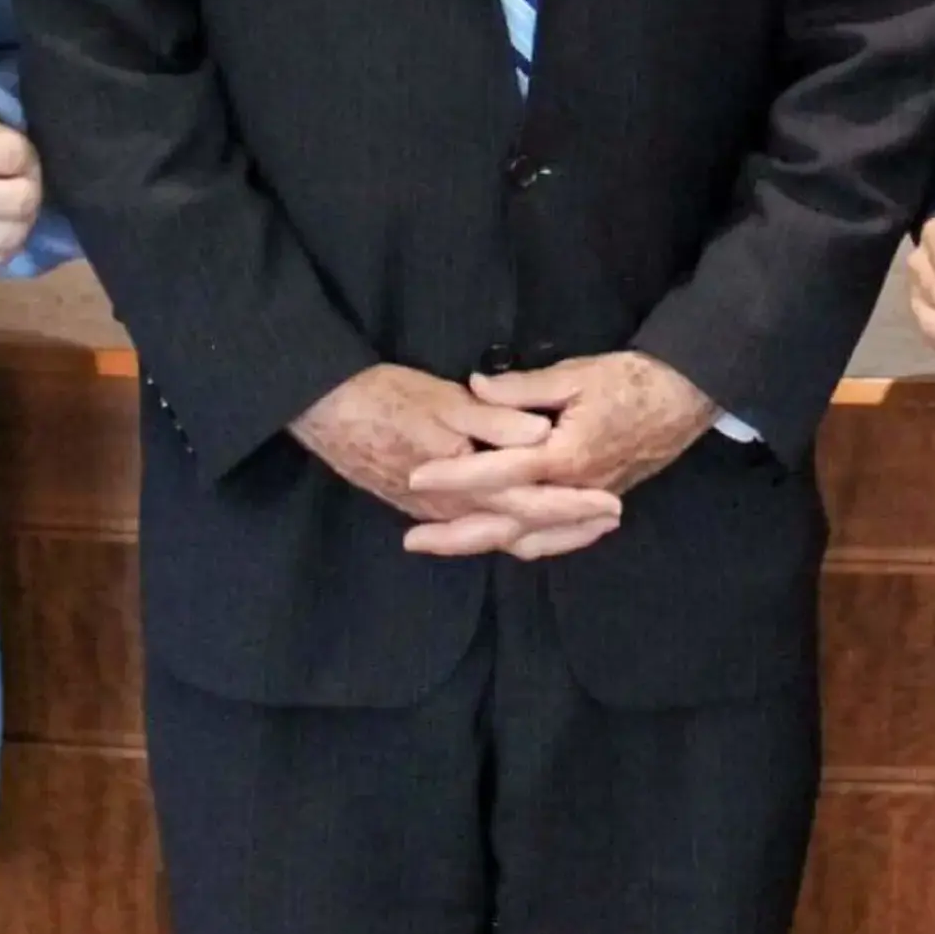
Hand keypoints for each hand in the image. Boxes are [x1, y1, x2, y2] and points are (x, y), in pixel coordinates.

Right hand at [290, 363, 618, 552]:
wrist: (323, 411)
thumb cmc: (385, 397)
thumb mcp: (445, 401)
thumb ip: (496, 420)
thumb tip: (542, 436)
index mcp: (465, 480)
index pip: (531, 503)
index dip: (573, 505)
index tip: (611, 503)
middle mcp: (453, 507)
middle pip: (520, 529)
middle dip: (567, 527)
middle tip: (609, 519)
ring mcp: (434, 513)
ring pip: (497, 536)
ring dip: (541, 533)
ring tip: (579, 528)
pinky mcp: (420, 509)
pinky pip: (473, 531)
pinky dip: (506, 533)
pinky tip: (521, 527)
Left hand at [403, 351, 715, 560]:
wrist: (688, 396)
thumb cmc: (633, 380)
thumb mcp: (576, 375)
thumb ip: (522, 388)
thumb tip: (475, 388)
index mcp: (564, 456)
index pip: (498, 473)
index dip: (454, 476)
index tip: (416, 476)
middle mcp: (573, 491)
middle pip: (506, 525)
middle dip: (456, 535)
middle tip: (413, 539)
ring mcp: (587, 503)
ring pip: (530, 539)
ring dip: (485, 544)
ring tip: (445, 544)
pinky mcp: (599, 504)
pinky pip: (558, 539)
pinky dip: (528, 545)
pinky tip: (506, 543)